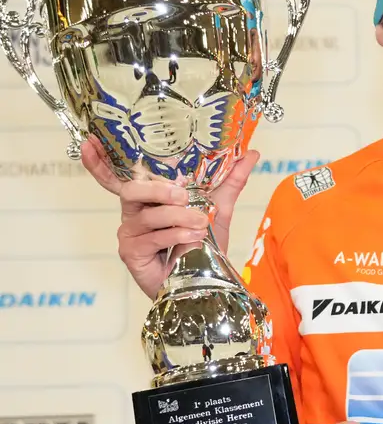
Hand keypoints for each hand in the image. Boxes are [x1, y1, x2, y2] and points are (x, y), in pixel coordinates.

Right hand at [80, 135, 259, 299]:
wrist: (207, 281)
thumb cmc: (203, 245)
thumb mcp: (218, 208)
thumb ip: (230, 180)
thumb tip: (251, 153)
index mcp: (149, 198)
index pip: (119, 176)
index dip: (99, 162)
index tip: (89, 142)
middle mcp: (134, 213)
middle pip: (132, 190)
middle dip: (159, 190)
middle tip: (184, 195)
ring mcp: (130, 234)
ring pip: (148, 215)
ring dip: (179, 217)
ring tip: (201, 224)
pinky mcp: (131, 253)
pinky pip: (152, 237)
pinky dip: (176, 235)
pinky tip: (193, 239)